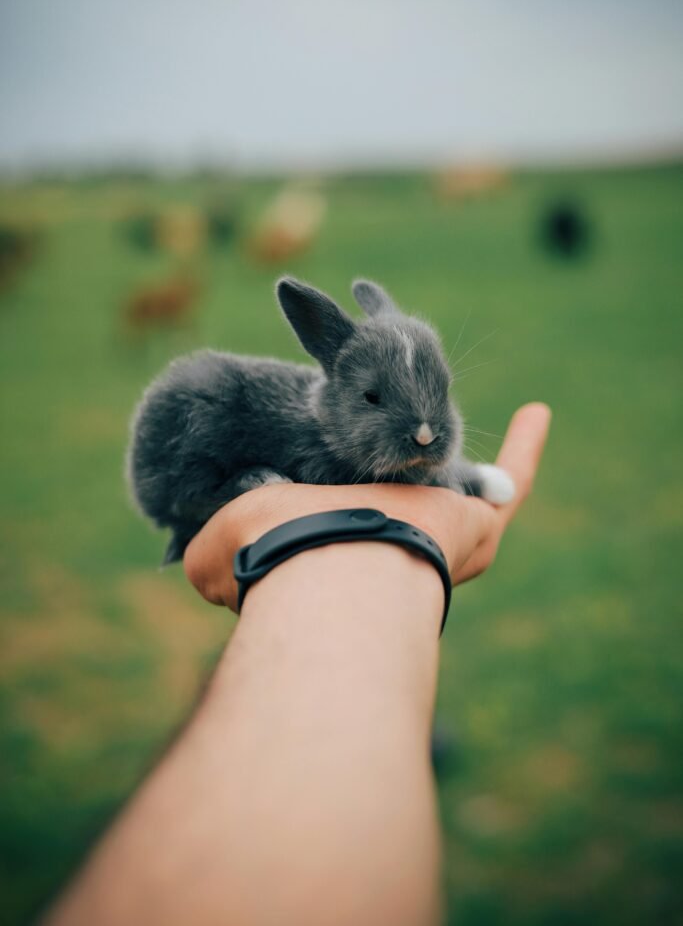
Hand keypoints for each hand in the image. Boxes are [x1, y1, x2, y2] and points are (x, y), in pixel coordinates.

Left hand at [184, 403, 550, 609]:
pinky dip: (526, 449)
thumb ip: (211, 553)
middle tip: (415, 446)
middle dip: (416, 480)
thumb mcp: (224, 544)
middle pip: (412, 509)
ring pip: (470, 497)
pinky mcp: (479, 526)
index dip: (346, 498)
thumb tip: (193, 569)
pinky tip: (538, 412)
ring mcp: (441, 542)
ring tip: (486, 427)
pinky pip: (512, 483)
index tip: (340, 481)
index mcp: (337, 551)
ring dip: (478, 464)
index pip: (348, 522)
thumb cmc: (275, 557)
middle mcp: (393, 551)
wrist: (328, 570)